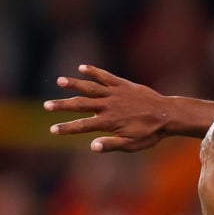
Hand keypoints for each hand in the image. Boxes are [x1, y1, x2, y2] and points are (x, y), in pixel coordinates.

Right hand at [45, 64, 169, 152]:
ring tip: (59, 81)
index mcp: (108, 122)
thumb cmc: (150, 133)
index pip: (82, 126)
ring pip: (90, 87)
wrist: (167, 114)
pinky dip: (93, 71)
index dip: (66, 128)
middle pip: (80, 105)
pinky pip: (105, 76)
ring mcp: (114, 93)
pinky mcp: (122, 84)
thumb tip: (92, 147)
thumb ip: (112, 144)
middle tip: (47, 106)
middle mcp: (108, 106)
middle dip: (62, 105)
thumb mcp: (132, 144)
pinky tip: (81, 67)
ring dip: (74, 84)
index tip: (53, 129)